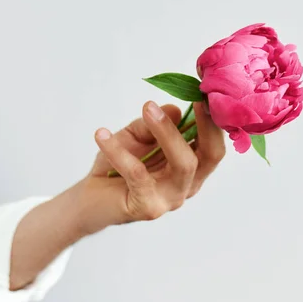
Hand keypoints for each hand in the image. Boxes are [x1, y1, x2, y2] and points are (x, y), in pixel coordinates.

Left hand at [80, 100, 225, 231]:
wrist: (88, 198)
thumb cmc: (116, 167)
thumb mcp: (137, 136)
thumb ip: (154, 124)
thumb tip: (176, 110)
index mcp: (192, 167)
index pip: (213, 144)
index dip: (214, 120)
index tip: (205, 93)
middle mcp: (187, 185)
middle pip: (209, 156)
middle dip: (204, 126)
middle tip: (192, 100)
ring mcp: (170, 199)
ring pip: (183, 165)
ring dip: (167, 132)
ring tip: (148, 108)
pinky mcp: (148, 207)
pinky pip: (137, 174)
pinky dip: (119, 150)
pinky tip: (102, 134)